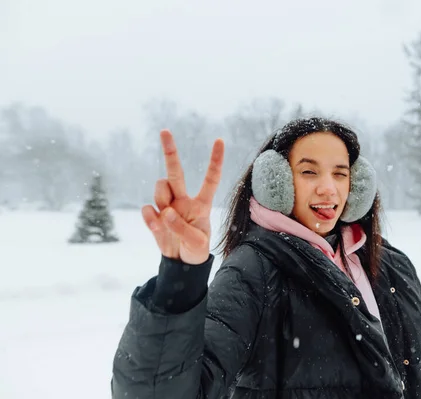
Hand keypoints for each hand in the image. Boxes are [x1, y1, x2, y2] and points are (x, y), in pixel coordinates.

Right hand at [141, 130, 224, 264]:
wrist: (181, 263)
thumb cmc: (196, 250)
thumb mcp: (197, 244)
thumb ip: (183, 228)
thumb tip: (165, 211)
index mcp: (201, 204)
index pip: (211, 180)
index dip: (215, 161)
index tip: (220, 140)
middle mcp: (184, 201)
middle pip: (175, 172)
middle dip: (170, 151)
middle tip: (165, 131)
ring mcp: (167, 206)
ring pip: (160, 189)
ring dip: (162, 200)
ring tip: (168, 223)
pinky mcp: (154, 216)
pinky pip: (147, 209)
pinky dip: (150, 219)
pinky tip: (158, 228)